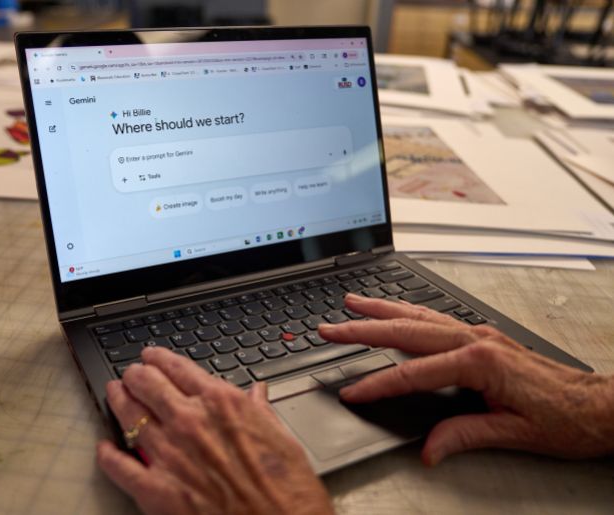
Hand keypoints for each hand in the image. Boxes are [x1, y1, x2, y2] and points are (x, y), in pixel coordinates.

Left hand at [97, 347, 332, 514]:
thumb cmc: (287, 490)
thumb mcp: (282, 437)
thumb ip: (260, 411)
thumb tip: (256, 394)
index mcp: (222, 404)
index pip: (179, 367)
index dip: (160, 358)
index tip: (152, 356)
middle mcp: (190, 422)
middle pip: (148, 384)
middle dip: (136, 374)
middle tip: (131, 373)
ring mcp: (169, 455)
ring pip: (130, 415)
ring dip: (119, 400)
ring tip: (115, 393)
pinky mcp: (157, 491)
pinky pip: (120, 467)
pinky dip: (108, 455)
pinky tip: (105, 448)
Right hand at [319, 294, 613, 465]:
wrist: (598, 405)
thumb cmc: (565, 419)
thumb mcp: (513, 434)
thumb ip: (464, 435)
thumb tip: (429, 449)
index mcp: (480, 362)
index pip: (414, 373)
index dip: (379, 383)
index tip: (352, 391)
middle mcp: (476, 340)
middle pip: (407, 331)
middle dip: (363, 329)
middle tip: (330, 328)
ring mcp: (479, 334)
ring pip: (420, 317)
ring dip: (382, 310)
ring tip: (352, 303)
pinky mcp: (483, 337)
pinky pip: (436, 319)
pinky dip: (408, 313)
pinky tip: (396, 312)